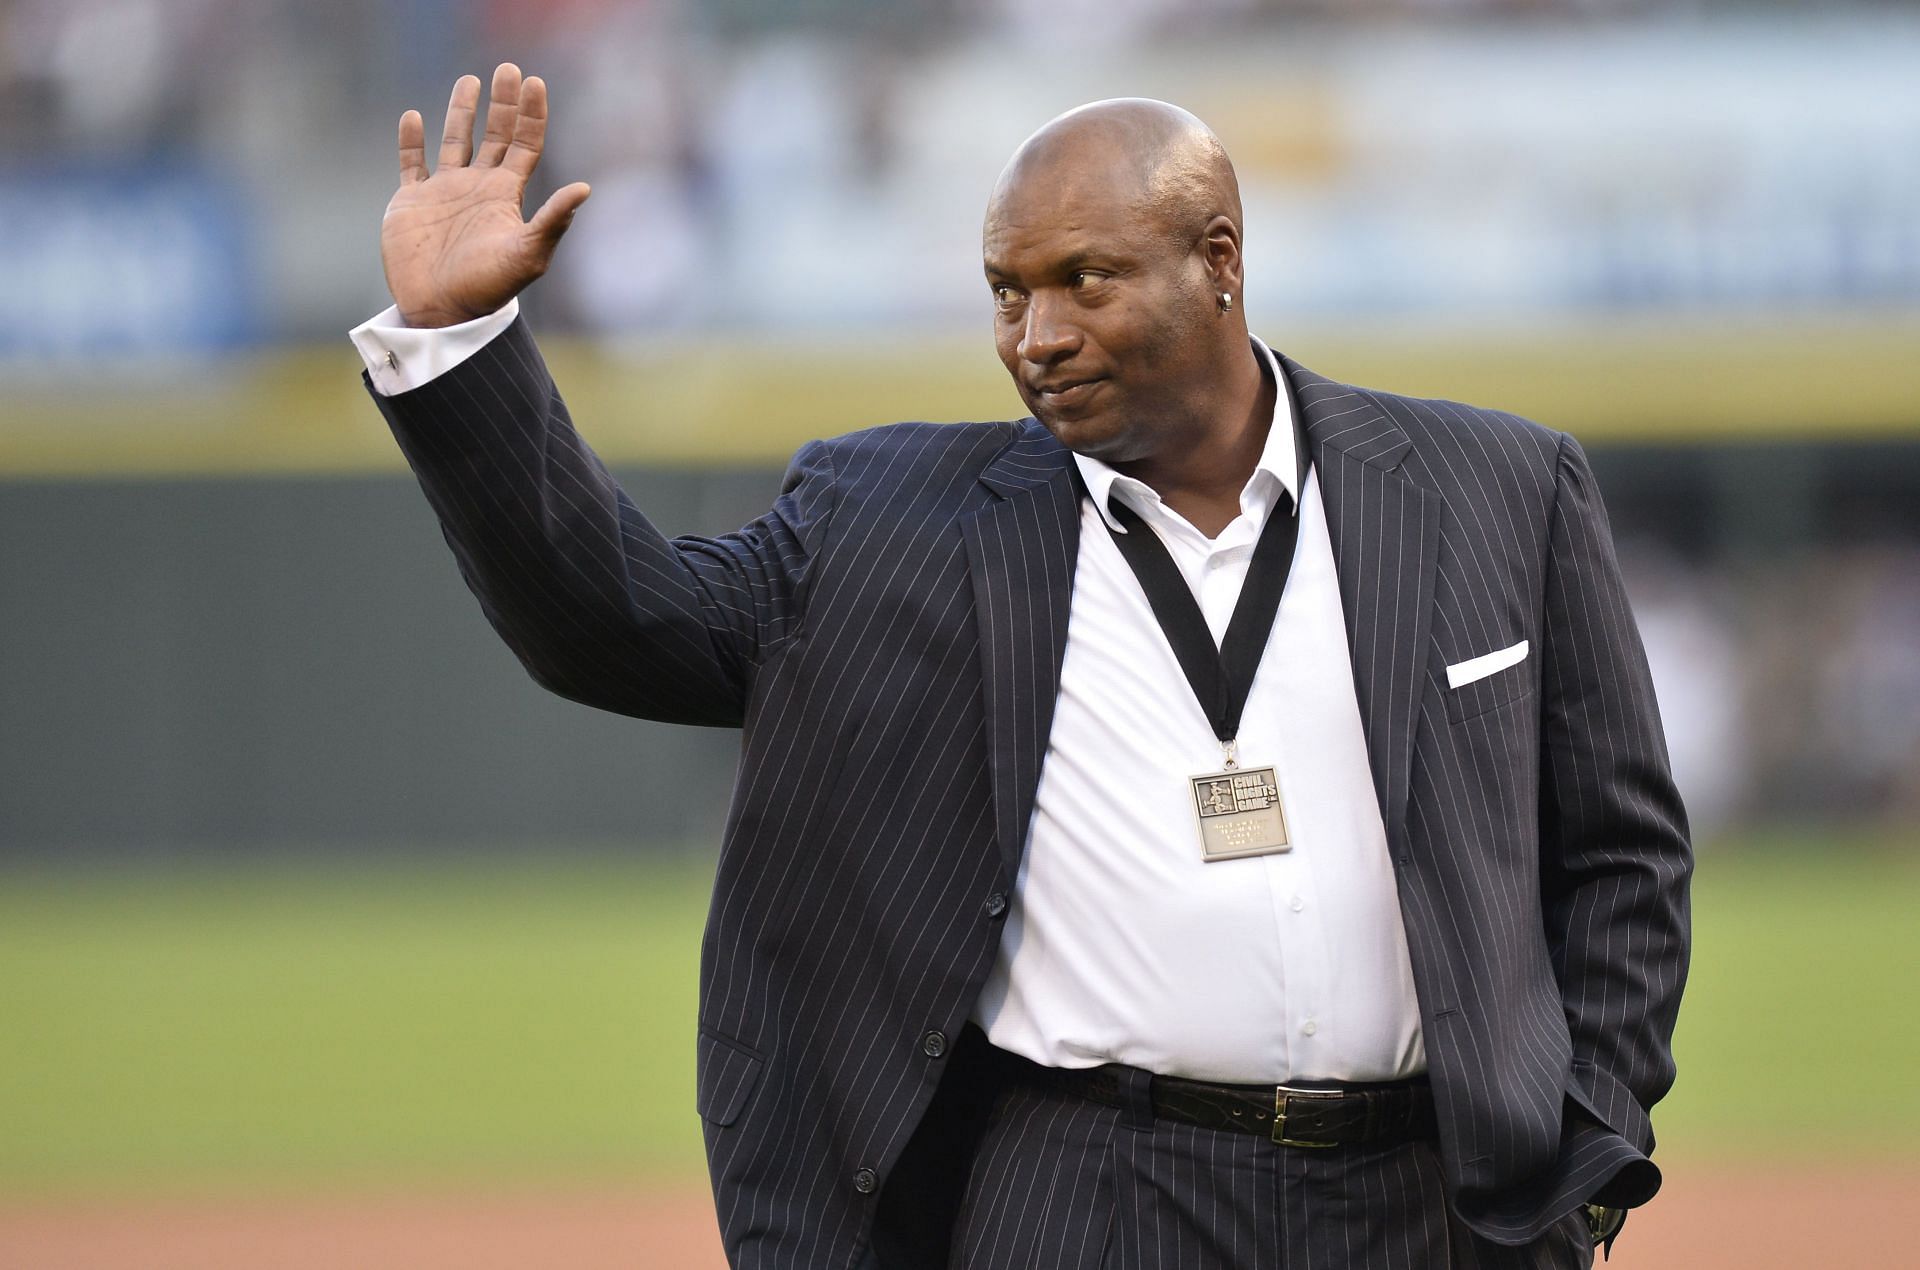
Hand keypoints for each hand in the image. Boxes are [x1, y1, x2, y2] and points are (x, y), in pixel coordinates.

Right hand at [380, 63, 590, 327]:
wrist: (441, 311)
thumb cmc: (488, 288)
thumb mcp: (527, 254)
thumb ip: (553, 221)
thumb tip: (585, 188)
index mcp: (506, 196)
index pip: (524, 145)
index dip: (531, 114)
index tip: (535, 82)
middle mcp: (478, 188)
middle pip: (495, 135)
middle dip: (503, 103)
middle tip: (509, 69)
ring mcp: (444, 193)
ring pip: (455, 141)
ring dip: (462, 112)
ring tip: (470, 80)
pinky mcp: (411, 203)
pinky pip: (411, 164)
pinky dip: (410, 141)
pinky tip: (413, 116)